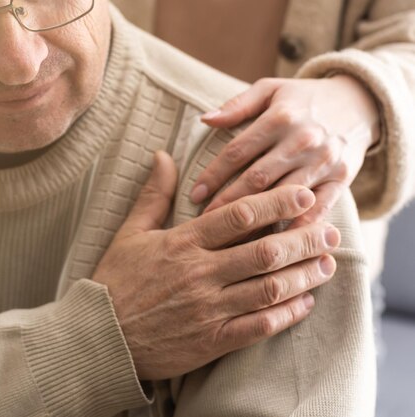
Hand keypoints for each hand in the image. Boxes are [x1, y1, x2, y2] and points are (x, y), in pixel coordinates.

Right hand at [93, 151, 339, 380]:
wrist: (101, 336)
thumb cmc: (115, 282)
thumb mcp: (129, 233)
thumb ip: (153, 195)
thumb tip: (162, 155)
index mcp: (182, 244)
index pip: (239, 215)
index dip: (277, 202)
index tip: (303, 194)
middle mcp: (200, 274)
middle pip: (265, 252)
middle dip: (304, 239)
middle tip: (330, 231)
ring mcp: (208, 309)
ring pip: (269, 289)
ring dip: (304, 275)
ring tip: (327, 264)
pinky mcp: (212, 340)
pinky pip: (259, 327)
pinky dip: (287, 314)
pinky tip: (304, 302)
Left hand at [191, 76, 379, 227]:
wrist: (360, 103)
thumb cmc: (305, 99)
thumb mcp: (271, 90)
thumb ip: (238, 105)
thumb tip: (205, 119)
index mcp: (280, 118)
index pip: (237, 151)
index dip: (213, 174)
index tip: (194, 195)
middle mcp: (302, 141)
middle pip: (257, 178)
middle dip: (227, 202)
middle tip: (204, 221)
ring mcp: (323, 162)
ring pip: (283, 196)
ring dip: (257, 218)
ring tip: (232, 236)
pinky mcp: (341, 179)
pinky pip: (318, 208)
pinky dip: (298, 225)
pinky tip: (277, 242)